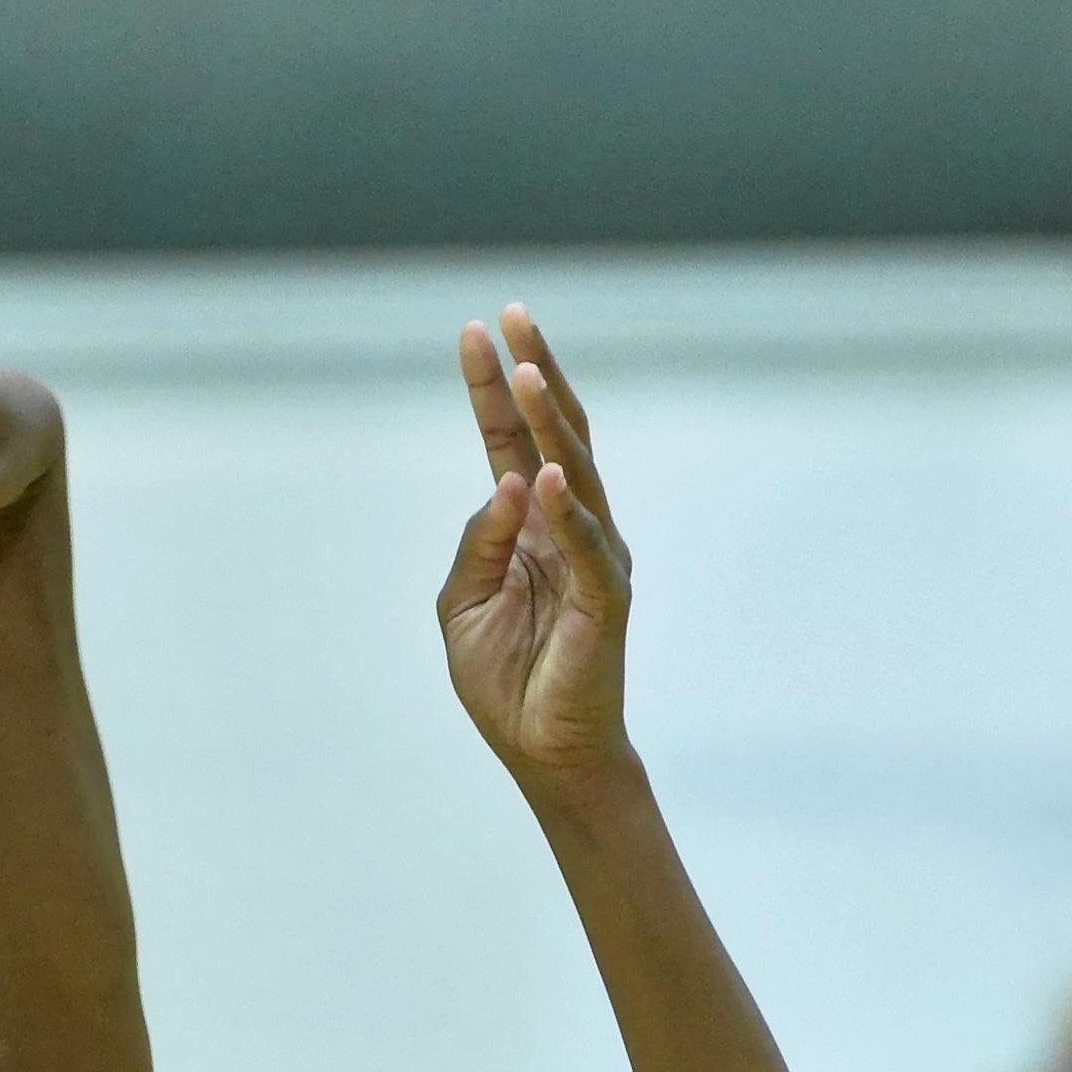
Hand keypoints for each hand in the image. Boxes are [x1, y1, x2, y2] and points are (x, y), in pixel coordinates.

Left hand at [437, 308, 633, 784]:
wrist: (545, 753)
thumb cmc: (507, 683)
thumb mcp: (465, 604)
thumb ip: (478, 542)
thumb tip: (503, 482)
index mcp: (531, 526)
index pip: (510, 441)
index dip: (493, 389)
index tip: (476, 331)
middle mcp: (570, 528)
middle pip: (555, 436)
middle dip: (532, 376)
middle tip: (510, 318)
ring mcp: (595, 559)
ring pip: (578, 475)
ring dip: (551, 425)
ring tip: (524, 374)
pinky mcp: (607, 600)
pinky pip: (589, 548)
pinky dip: (570, 512)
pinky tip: (549, 475)